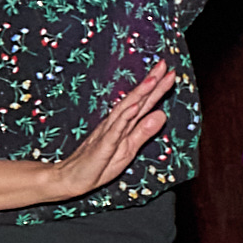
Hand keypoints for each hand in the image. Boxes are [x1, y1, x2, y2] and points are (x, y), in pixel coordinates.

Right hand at [0, 61, 176, 212]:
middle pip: (136, 100)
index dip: (157, 88)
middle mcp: (116, 124)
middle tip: (163, 65)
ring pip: (126, 110)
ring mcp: (108, 133)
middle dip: (151, 83)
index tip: (171, 72)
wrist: (72, 178)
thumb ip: (144, 132)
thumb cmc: (100, 164)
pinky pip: (116, 131)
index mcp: (124, 125)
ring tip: (153, 80)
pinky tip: (135, 107)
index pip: (143, 103)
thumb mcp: (129, 149)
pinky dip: (126, 118)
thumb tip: (162, 114)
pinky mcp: (103, 146)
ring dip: (140, 95)